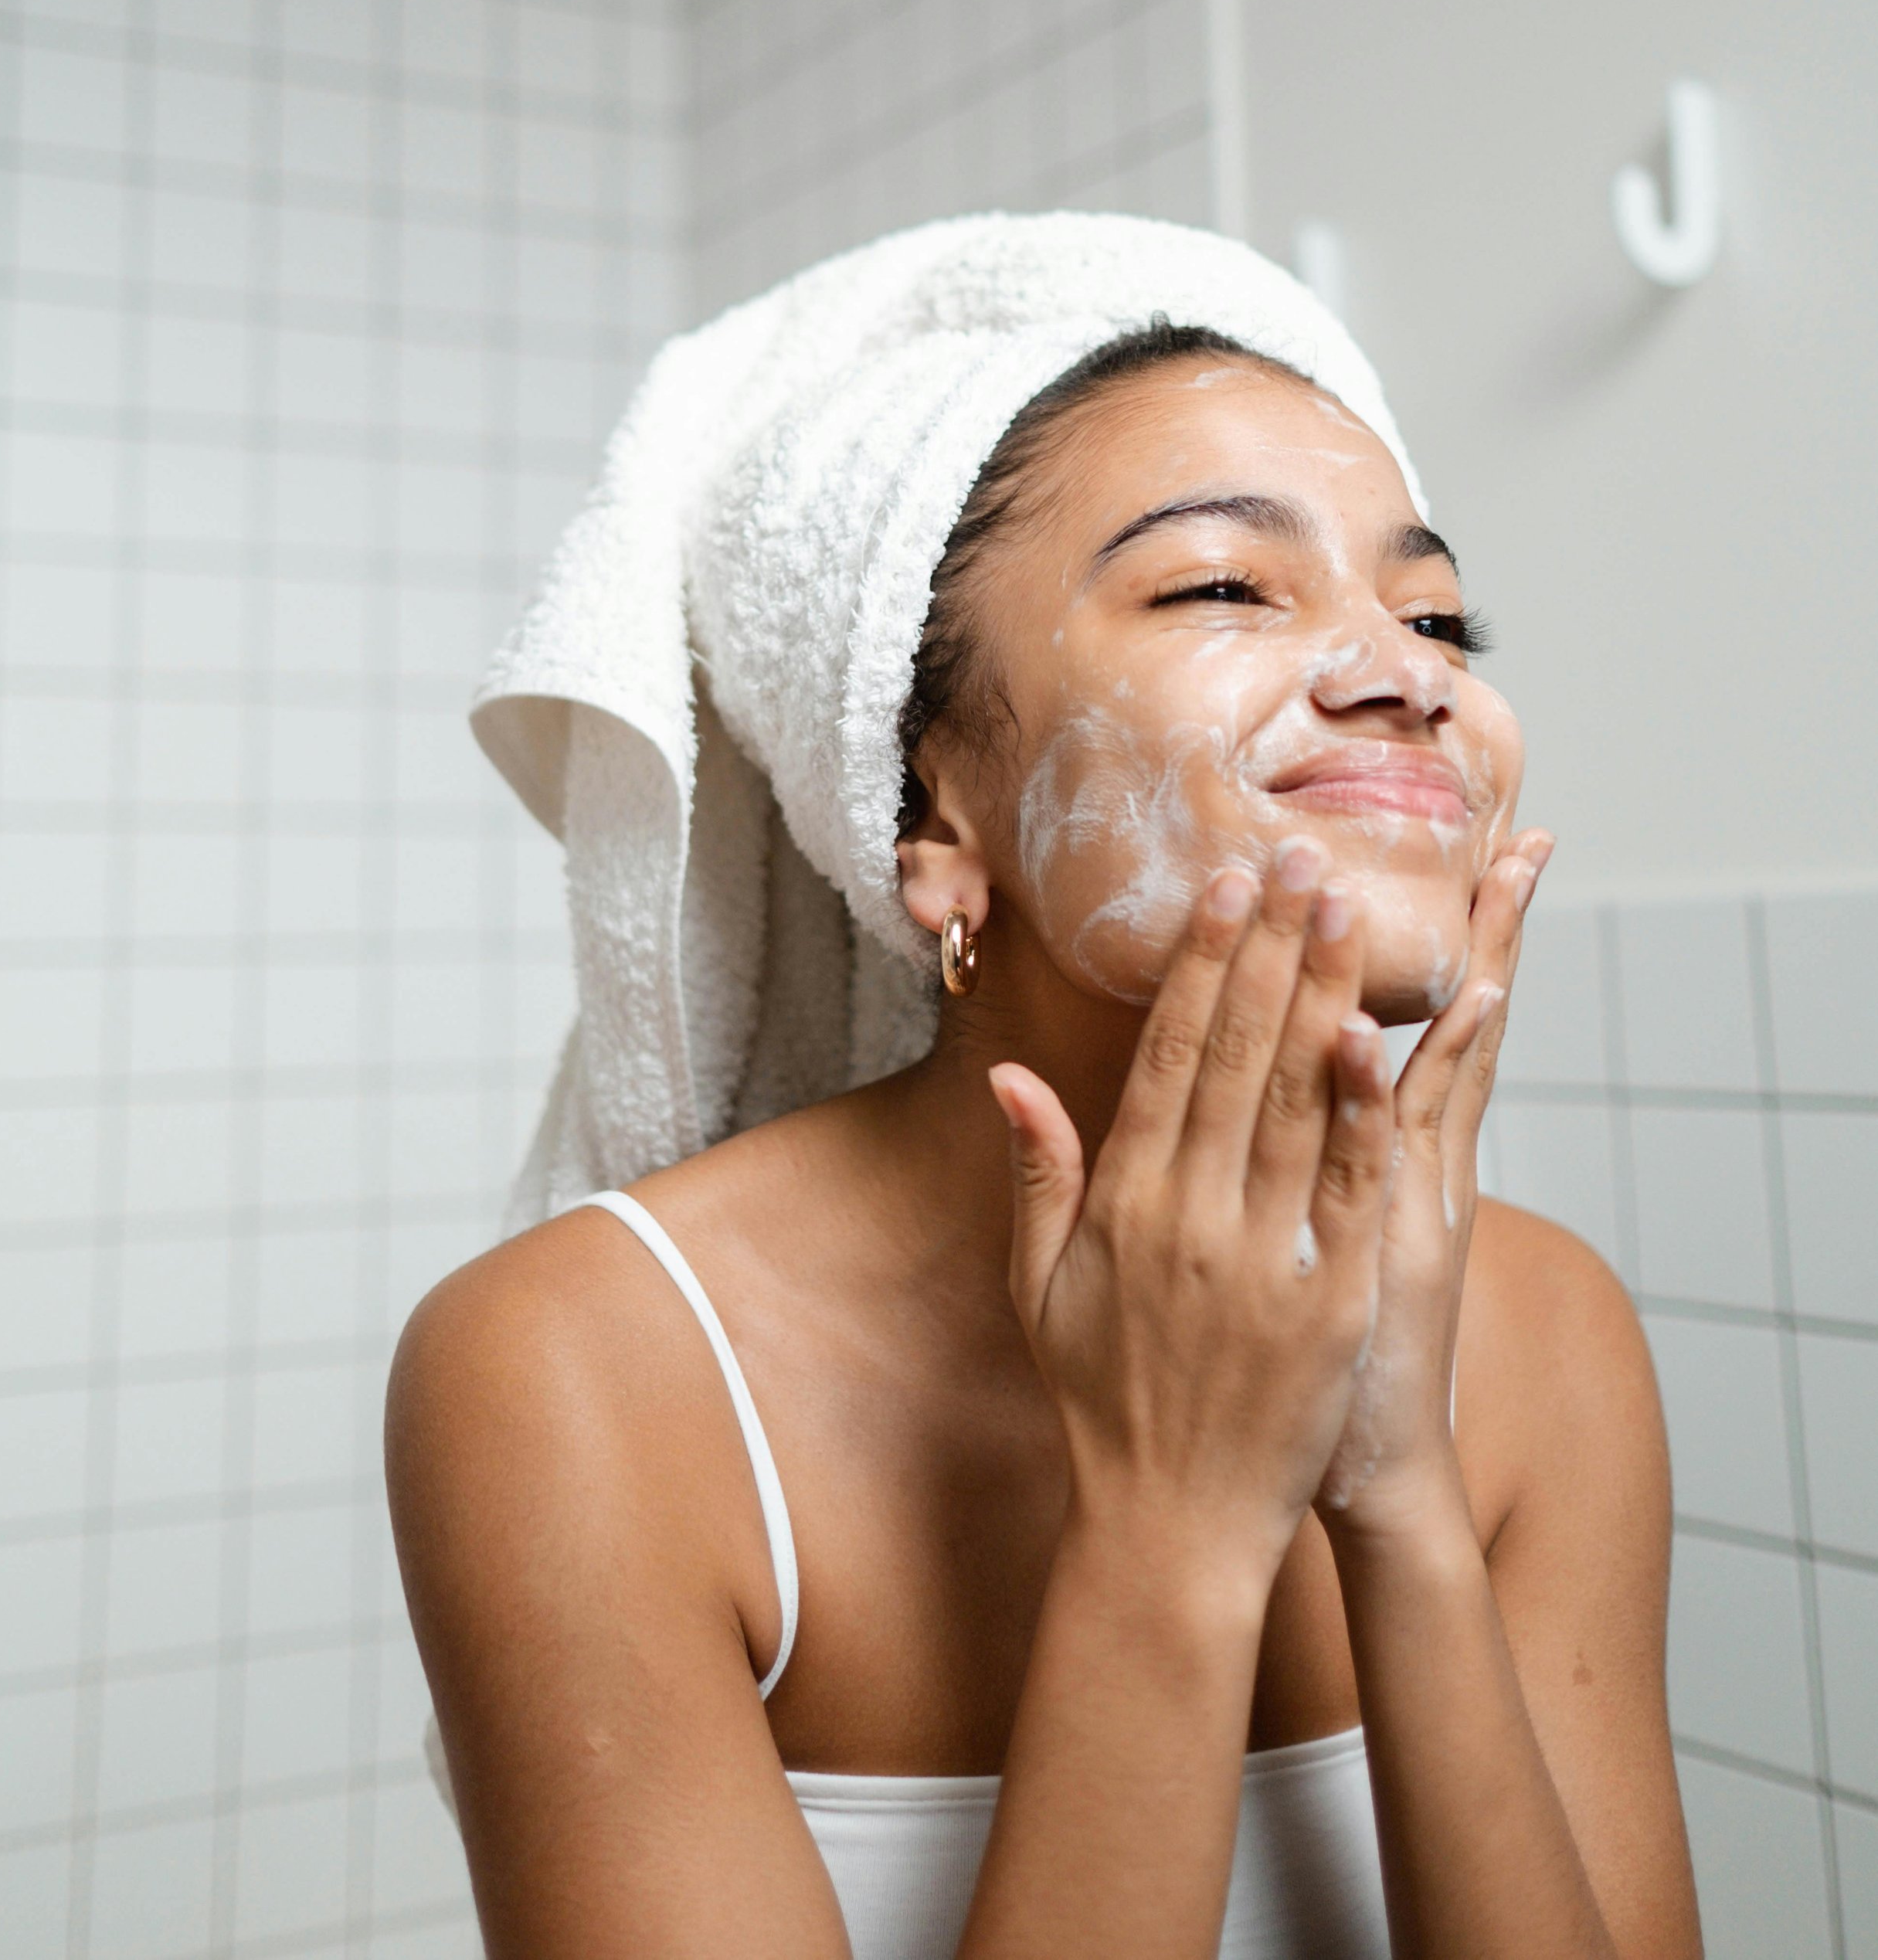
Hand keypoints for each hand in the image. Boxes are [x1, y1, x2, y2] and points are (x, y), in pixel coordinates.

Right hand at [989, 843, 1395, 1586]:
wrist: (1172, 1529)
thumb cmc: (1103, 1404)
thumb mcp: (1041, 1289)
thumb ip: (1039, 1173)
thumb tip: (1009, 1076)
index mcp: (1126, 1203)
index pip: (1167, 1054)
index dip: (1197, 964)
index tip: (1221, 887)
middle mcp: (1191, 1215)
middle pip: (1236, 1054)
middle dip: (1270, 948)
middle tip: (1300, 859)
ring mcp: (1263, 1257)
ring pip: (1297, 1099)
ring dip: (1322, 997)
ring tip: (1348, 911)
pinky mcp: (1329, 1301)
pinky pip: (1350, 1187)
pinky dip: (1363, 1109)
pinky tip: (1379, 1038)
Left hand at [1316, 829, 1554, 1538]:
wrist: (1333, 1470)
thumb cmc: (1301, 1355)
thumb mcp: (1319, 1233)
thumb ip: (1318, 1137)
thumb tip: (1305, 1053)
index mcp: (1395, 1151)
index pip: (1433, 1018)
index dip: (1464, 942)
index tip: (1501, 852)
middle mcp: (1416, 1164)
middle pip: (1459, 1025)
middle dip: (1489, 934)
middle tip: (1525, 839)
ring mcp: (1404, 1203)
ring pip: (1441, 1072)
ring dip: (1459, 978)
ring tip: (1491, 882)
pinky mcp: (1373, 1251)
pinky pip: (1372, 1159)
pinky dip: (1369, 1096)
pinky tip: (1366, 1033)